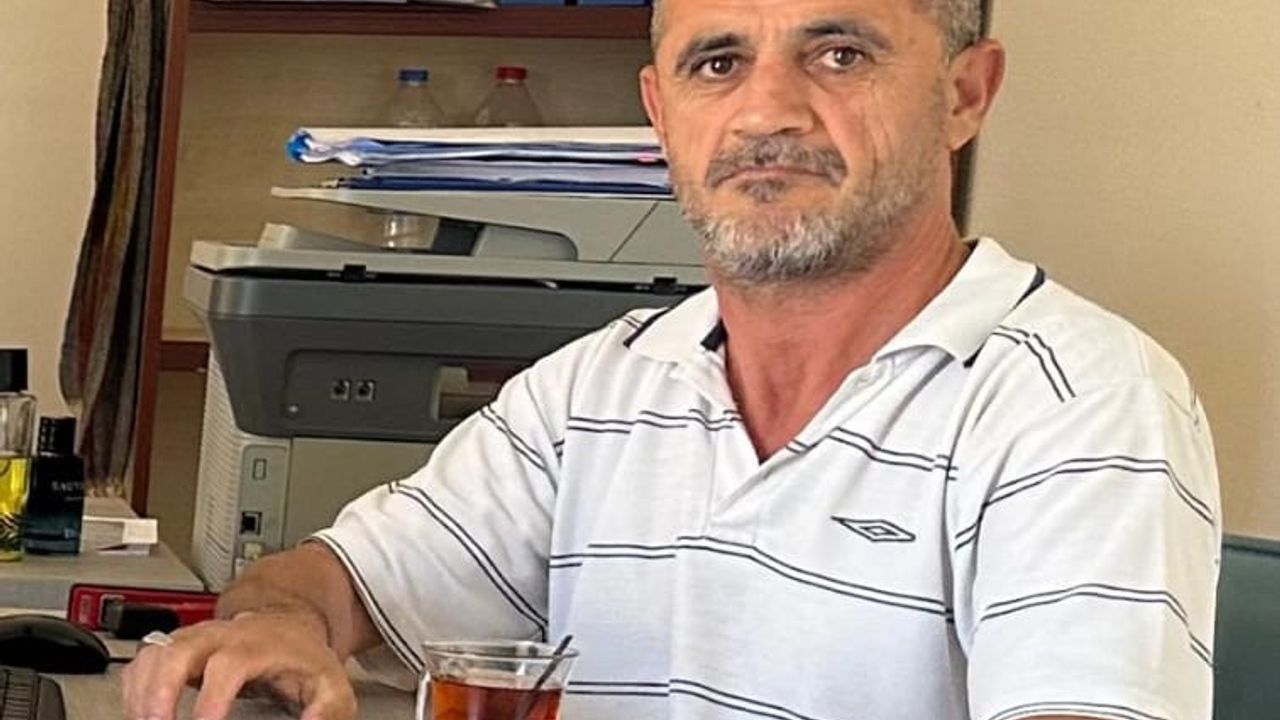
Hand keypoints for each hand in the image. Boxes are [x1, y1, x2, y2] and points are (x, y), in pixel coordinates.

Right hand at [121, 612, 357, 719]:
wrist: (288, 621)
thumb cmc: (303, 658)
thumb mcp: (330, 684)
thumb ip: (327, 712)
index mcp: (257, 645)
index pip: (228, 665)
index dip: (212, 698)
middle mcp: (220, 637)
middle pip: (178, 650)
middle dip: (160, 692)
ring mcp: (194, 638)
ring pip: (154, 653)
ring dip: (141, 692)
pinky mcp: (177, 647)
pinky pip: (143, 661)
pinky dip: (134, 689)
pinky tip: (140, 713)